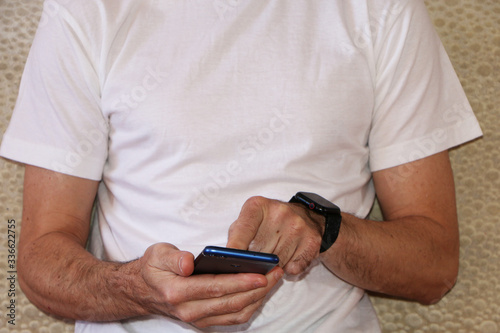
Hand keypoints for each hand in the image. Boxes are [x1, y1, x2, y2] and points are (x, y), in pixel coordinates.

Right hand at [136, 243, 283, 327]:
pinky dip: (250, 306)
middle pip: (231, 303)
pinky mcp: (205, 322)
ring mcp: (198, 320)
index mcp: (178, 292)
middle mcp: (189, 311)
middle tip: (275, 273)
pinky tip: (261, 291)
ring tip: (273, 280)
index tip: (261, 274)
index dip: (241, 282)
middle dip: (258, 289)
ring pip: (235, 313)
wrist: (142, 291)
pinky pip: (232, 318)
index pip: (216, 287)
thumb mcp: (157, 254)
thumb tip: (189, 263)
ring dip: (258, 298)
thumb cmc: (153, 269)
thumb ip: (173, 257)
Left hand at [226, 196, 323, 274]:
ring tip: (273, 256)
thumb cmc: (269, 222)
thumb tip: (230, 259)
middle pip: (260, 251)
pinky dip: (288, 269)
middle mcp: (280, 212)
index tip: (230, 261)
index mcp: (258, 206)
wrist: (306, 216)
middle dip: (255, 262)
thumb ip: (237, 236)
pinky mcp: (312, 240)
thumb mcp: (249, 221)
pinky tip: (289, 257)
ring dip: (272, 267)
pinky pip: (293, 267)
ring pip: (277, 263)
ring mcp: (298, 226)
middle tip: (254, 263)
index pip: (243, 230)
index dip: (235, 247)